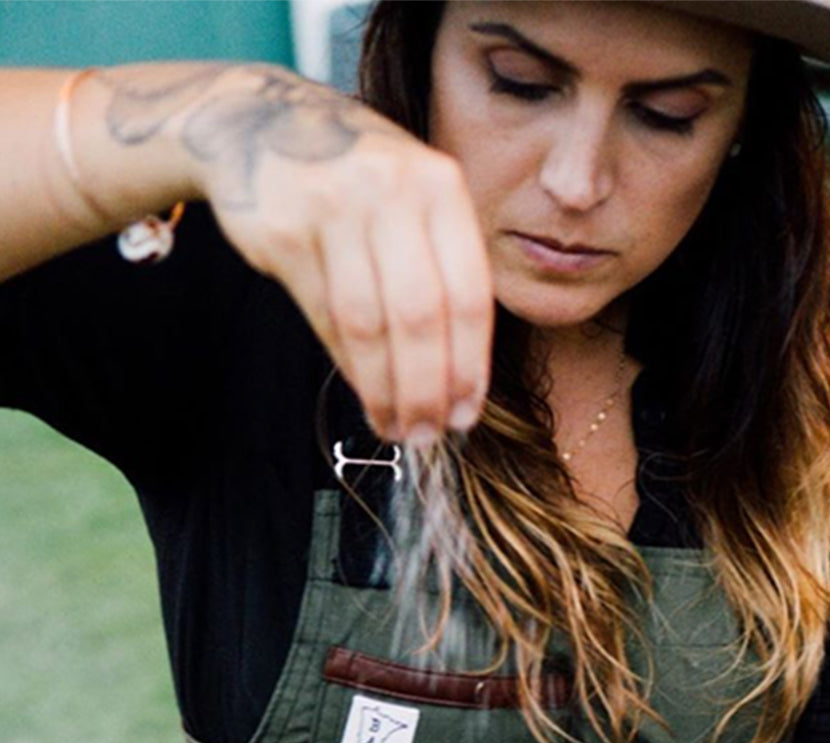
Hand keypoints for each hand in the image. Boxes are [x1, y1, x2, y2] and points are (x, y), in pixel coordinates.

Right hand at [151, 63, 491, 441]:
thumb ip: (444, 273)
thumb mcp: (417, 203)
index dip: (469, 365)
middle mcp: (391, 191)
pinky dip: (346, 363)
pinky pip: (324, 314)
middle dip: (426, 389)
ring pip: (367, 324)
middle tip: (428, 434)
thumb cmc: (360, 182)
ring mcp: (332, 206)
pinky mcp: (282, 229)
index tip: (466, 414)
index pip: (469, 294)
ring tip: (396, 427)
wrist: (262, 123)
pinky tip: (363, 390)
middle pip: (419, 316)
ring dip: (384, 388)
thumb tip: (459, 383)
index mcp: (441, 187)